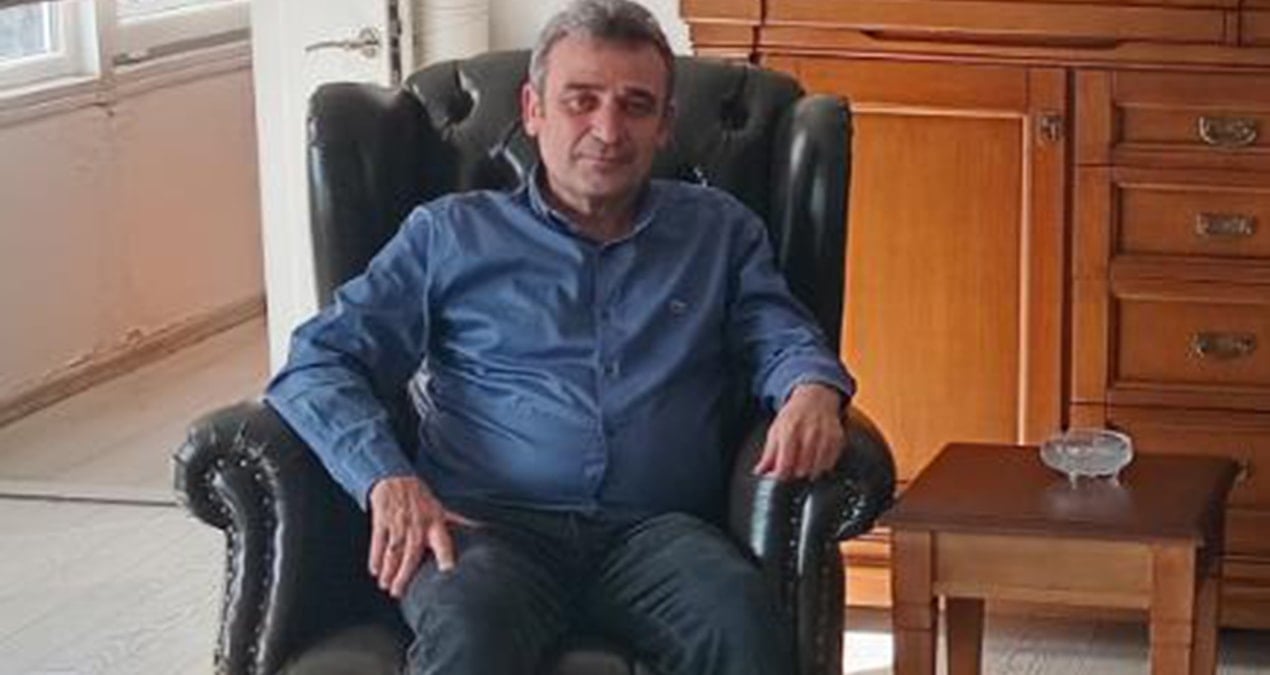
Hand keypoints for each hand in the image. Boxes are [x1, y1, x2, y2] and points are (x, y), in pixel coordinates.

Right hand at [367, 476, 474, 597]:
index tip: (447, 570)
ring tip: (386, 586)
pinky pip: (378, 542)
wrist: (395, 479)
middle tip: (398, 592)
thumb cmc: (420, 499)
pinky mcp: (382, 521)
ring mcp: (398, 523)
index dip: (446, 555)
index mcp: (434, 524)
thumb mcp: (441, 509)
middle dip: (404, 574)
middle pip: (411, 554)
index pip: (443, 542)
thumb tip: (482, 528)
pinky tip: (374, 570)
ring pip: (393, 551)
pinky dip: (375, 557)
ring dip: (389, 570)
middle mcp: (417, 525)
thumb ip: (458, 522)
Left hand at [753, 383, 845, 479]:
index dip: (780, 475)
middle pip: (801, 470)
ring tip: (804, 464)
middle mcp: (808, 434)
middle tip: (792, 466)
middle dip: (794, 472)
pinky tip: (816, 459)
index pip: (784, 465)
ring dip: (808, 471)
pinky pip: (829, 464)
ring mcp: (824, 437)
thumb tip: (760, 471)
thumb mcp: (775, 430)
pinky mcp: (836, 439)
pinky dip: (822, 466)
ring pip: (816, 469)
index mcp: (789, 432)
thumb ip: (768, 453)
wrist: (815, 399)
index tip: (779, 475)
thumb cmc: (793, 416)